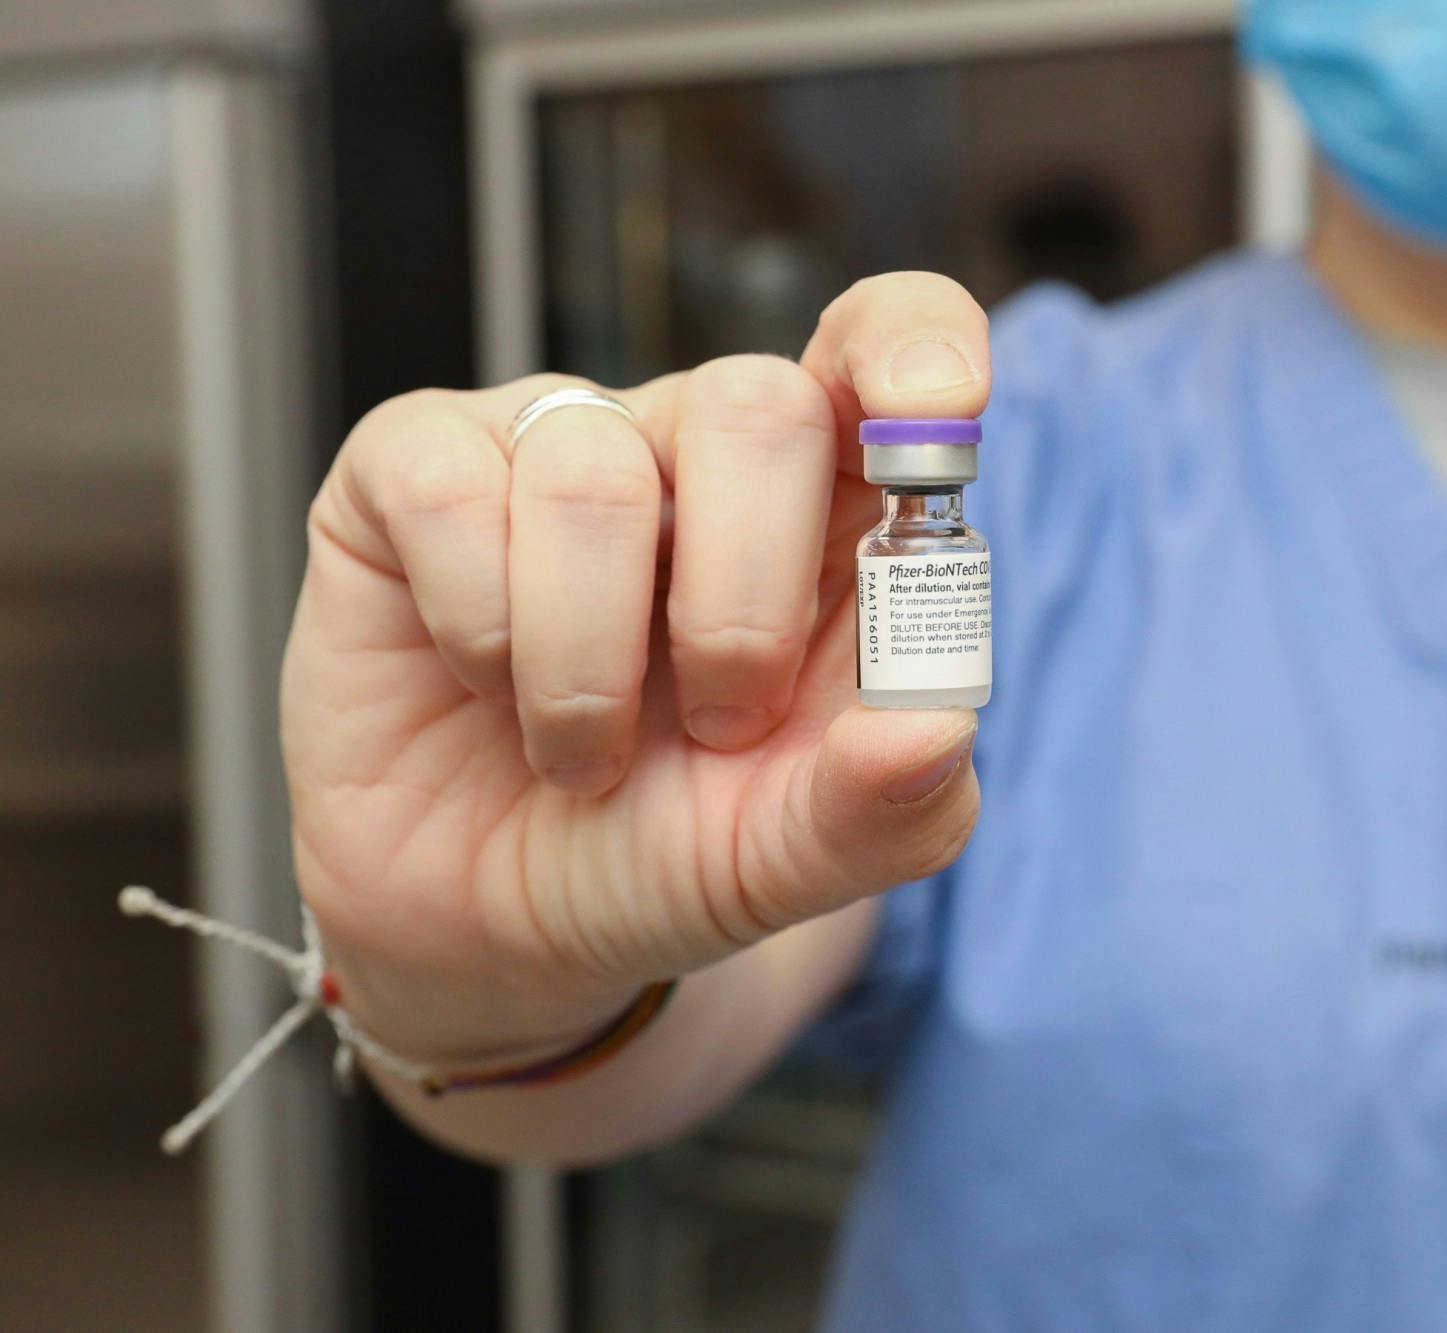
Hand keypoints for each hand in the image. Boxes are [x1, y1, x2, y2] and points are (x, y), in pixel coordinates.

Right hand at [281, 274, 989, 1060]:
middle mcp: (695, 455)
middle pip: (758, 404)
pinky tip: (484, 684)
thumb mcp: (786, 861)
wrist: (482, 935)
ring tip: (584, 756)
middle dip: (744, 599)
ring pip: (596, 470)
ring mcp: (554, 447)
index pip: (885, 351)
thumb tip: (941, 731)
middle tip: (719, 726)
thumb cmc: (654, 856)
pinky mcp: (413, 469)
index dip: (916, 349)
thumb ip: (885, 808)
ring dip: (589, 662)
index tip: (944, 417)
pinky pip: (450, 487)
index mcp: (821, 518)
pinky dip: (482, 626)